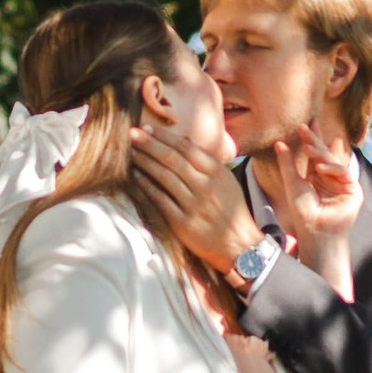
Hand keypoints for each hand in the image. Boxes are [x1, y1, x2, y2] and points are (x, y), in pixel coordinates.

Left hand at [128, 120, 254, 272]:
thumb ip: (207, 164)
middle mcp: (205, 186)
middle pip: (172, 159)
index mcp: (216, 172)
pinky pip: (161, 200)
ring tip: (132, 152)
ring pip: (164, 177)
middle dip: (149, 144)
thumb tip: (183, 142)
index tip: (148, 128)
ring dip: (145, 162)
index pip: (186, 147)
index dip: (164, 136)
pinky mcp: (183, 223)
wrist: (239, 245)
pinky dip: (147, 186)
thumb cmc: (231, 210)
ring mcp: (193, 205)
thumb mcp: (227, 181)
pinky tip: (137, 177)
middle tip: (132, 134)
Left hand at [252, 123, 359, 287]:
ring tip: (308, 147)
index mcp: (316, 176)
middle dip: (315, 139)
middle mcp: (330, 178)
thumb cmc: (303, 213)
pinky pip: (344, 173)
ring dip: (321, 153)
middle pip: (324, 153)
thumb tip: (278, 143)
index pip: (314, 153)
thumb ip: (287, 164)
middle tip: (305, 125)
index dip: (310, 137)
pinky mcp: (353, 191)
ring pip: (334, 161)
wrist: (316, 233)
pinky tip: (320, 168)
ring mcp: (342, 183)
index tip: (304, 123)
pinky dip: (332, 169)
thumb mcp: (292, 184)